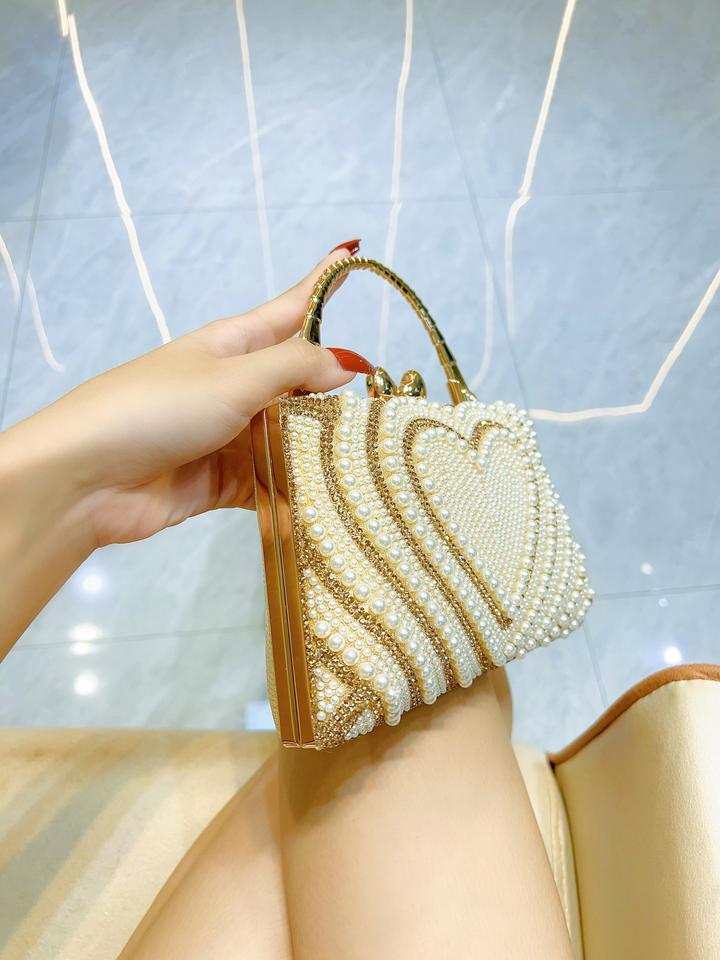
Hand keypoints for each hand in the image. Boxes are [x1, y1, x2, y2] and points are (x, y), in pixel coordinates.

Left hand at [3, 243, 370, 549]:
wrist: (87, 479)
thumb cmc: (156, 408)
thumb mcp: (233, 376)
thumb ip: (296, 368)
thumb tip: (349, 363)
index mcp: (234, 345)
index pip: (290, 309)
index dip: (323, 283)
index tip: (355, 254)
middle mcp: (235, 387)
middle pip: (300, 383)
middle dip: (338, 393)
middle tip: (387, 406)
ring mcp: (229, 435)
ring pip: (290, 438)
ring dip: (320, 450)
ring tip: (368, 461)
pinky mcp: (222, 480)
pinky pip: (270, 484)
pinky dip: (293, 494)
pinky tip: (324, 502)